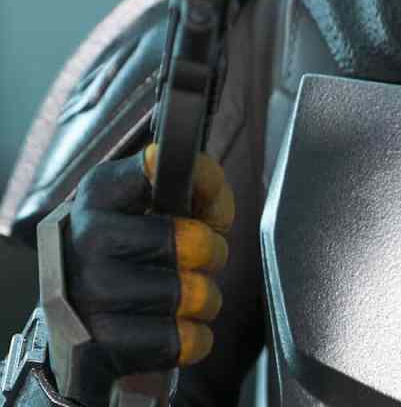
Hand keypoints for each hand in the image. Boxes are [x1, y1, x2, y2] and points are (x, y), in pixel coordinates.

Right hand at [64, 143, 233, 383]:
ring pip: (191, 293)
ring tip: (190, 292)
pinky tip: (179, 325)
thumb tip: (216, 203)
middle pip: (193, 241)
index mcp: (101, 192)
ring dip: (206, 297)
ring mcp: (88, 292)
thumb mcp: (154, 200)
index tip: (210, 200)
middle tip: (204, 256)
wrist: (75, 312)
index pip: (164, 166)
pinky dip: (194, 336)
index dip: (206, 182)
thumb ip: (198, 187)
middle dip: (213, 251)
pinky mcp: (99, 343)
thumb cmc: (131, 245)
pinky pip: (179, 339)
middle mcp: (87, 237)